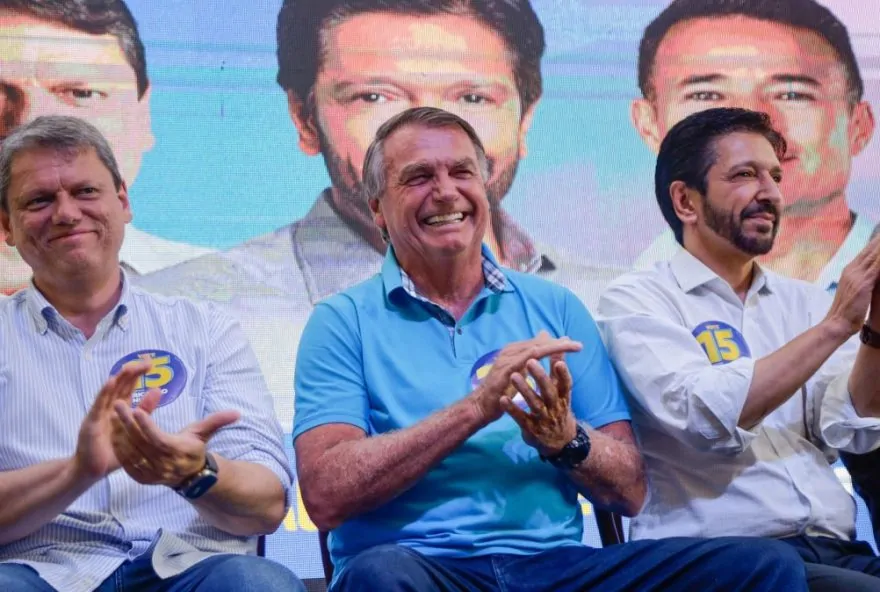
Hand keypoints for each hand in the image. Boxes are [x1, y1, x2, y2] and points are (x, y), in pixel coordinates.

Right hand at [73, 361, 151, 480]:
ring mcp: (99, 414)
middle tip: (145, 361)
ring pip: (109, 392)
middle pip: (120, 385)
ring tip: (129, 366)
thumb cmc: (114, 450)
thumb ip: (145, 410)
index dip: (138, 373)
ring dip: (118, 378)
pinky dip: (104, 393)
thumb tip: (158, 389)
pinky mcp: (91, 423)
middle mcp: (109, 407)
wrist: (92, 470)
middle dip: (132, 372)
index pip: (129, 385)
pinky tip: (110, 382)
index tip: (150, 361)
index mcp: (119, 408)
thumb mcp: (134, 428)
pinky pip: (98, 406)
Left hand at [111, 390, 239, 487]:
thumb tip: (237, 413)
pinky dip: (118, 448)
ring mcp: (151, 473)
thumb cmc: (194, 448)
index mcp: (178, 451)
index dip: (147, 425)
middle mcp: (164, 464)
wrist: (190, 477)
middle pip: (141, 443)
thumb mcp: (204, 433)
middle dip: (128, 423)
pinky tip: (113, 433)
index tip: (136, 409)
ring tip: (113, 415)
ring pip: (130, 452)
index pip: (159, 438)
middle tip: (118, 405)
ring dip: (120, 434)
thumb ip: (217, 421)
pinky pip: (126, 462)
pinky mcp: (141, 478)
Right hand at [469, 331, 581, 423]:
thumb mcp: (518, 372)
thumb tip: (541, 346)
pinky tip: (547, 356)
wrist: (482, 405)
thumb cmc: (500, 389)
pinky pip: (523, 361)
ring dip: (552, 347)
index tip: (574, 344)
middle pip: (538, 343)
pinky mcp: (505, 371)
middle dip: (559, 344)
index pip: (539, 343)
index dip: (557, 343)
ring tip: (569, 348)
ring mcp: (507, 360)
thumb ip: (529, 359)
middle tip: (577, 345)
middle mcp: (511, 352)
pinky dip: (536, 357)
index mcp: (515, 352)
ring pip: (533, 349)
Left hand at [500, 358, 576, 456]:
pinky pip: (521, 418)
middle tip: (530, 361)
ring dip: (524, 390)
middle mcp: (555, 408)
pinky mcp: (531, 429)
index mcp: (563, 397)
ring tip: (514, 376)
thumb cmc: (557, 409)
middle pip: (549, 392)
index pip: (566, 384)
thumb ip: (557, 370)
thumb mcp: (560, 392)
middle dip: (540, 377)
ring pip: (534, 404)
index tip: (558, 361)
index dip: (563, 373)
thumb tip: (560, 346)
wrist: (558, 442)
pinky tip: (503, 399)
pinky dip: (512, 409)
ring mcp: (543, 419)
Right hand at [827, 235, 879, 335]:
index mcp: (849, 271)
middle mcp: (851, 270)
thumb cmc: (846, 311)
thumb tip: (868, 276)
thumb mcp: (853, 291)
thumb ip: (861, 280)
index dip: (876, 243)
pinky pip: (877, 267)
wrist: (837, 323)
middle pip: (871, 250)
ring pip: (874, 256)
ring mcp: (857, 275)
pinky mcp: (863, 283)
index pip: (865, 252)